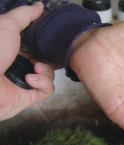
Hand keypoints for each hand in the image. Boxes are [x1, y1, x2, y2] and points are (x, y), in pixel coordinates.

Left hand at [0, 2, 54, 120]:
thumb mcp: (6, 25)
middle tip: (48, 55)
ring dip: (46, 70)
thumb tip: (38, 5)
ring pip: (50, 74)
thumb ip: (24, 15)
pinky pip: (48, 89)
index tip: (55, 41)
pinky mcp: (30, 95)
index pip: (37, 47)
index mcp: (14, 49)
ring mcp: (25, 81)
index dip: (47, 45)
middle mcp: (20, 65)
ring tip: (34, 68)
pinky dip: (43, 83)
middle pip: (46, 60)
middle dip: (50, 57)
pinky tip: (30, 79)